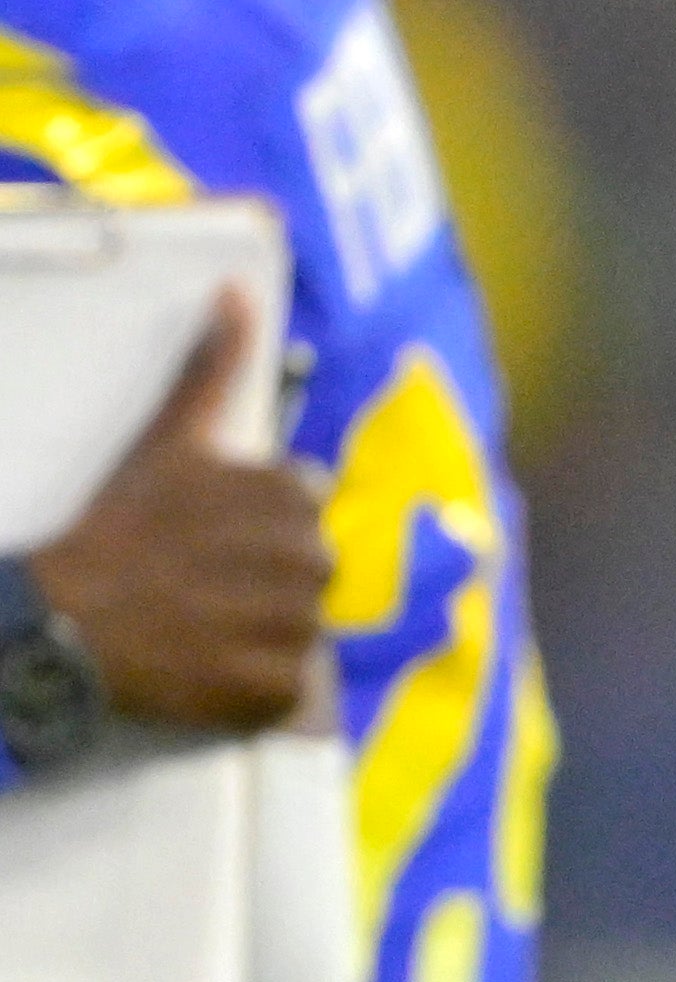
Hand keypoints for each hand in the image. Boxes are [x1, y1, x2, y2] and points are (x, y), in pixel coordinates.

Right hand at [28, 297, 324, 736]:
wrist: (59, 617)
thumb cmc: (112, 524)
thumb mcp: (170, 436)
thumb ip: (212, 365)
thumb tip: (237, 290)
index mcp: (292, 497)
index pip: (302, 512)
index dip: (254, 528)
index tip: (205, 538)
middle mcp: (309, 558)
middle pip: (309, 573)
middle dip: (262, 579)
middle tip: (195, 585)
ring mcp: (295, 626)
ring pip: (301, 630)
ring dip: (257, 632)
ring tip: (194, 625)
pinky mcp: (279, 687)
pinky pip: (286, 690)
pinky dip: (252, 688)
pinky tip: (203, 668)